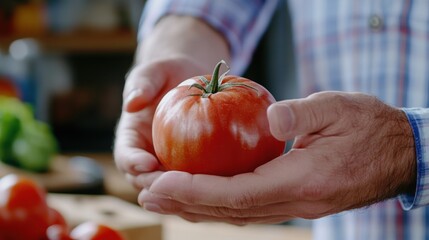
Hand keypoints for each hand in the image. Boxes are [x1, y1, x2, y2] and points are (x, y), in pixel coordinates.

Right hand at [113, 15, 229, 184]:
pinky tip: (221, 183)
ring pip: (170, 188)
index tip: (149, 162)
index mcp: (130, 139)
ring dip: (183, 192)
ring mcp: (167, 164)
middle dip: (158, 187)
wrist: (187, 80)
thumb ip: (142, 83)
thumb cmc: (167, 73)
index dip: (133, 163)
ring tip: (200, 188)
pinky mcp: (188, 167)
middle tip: (177, 184)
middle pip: (145, 181)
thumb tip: (131, 103)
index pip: (125, 156)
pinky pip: (194, 180)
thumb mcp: (154, 71)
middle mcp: (145, 157)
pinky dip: (204, 185)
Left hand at [135, 91, 415, 224]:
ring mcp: (295, 206)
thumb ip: (302, 114)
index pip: (238, 192)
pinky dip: (219, 203)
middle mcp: (295, 201)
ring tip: (164, 197)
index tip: (161, 183)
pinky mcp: (295, 200)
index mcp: (303, 180)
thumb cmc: (370, 128)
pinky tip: (200, 195)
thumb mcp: (338, 109)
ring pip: (237, 213)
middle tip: (148, 194)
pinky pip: (249, 206)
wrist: (399, 155)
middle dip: (186, 203)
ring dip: (198, 207)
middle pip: (230, 210)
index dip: (196, 191)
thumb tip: (269, 116)